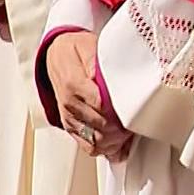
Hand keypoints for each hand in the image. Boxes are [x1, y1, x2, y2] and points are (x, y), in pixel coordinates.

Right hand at [44, 30, 131, 160]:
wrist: (56, 57)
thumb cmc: (74, 51)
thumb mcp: (88, 46)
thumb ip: (100, 61)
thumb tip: (111, 74)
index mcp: (74, 84)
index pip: (101, 105)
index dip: (120, 111)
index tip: (134, 110)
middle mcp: (70, 104)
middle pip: (100, 127)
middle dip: (122, 128)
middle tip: (137, 122)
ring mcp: (70, 118)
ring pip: (95, 142)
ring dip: (115, 142)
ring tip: (130, 133)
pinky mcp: (71, 126)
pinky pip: (88, 146)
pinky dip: (105, 148)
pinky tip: (118, 143)